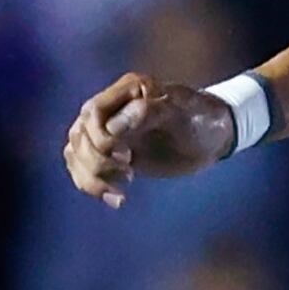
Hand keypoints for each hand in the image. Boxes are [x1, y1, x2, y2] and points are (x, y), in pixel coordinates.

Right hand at [62, 73, 238, 206]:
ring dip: (91, 177)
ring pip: (75, 153)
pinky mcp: (108, 152)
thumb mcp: (183, 114)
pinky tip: (115, 199)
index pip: (93, 112)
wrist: (213, 138)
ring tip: (120, 195)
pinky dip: (91, 185)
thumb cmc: (202, 120)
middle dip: (98, 160)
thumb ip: (150, 113)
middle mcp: (111, 107)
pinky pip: (82, 168)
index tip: (127, 156)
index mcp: (128, 90)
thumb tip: (113, 127)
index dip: (101, 137)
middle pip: (79, 135)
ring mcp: (106, 130)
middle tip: (130, 173)